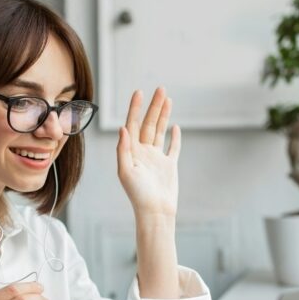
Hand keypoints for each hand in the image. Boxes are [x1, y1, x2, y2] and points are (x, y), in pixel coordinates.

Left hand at [117, 87, 181, 217]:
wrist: (155, 211)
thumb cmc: (138, 194)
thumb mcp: (125, 171)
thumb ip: (123, 150)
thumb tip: (123, 128)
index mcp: (131, 152)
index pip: (132, 124)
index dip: (135, 108)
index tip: (139, 92)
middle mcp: (143, 152)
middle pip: (148, 124)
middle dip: (154, 106)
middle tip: (160, 88)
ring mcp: (157, 158)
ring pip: (160, 131)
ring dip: (163, 115)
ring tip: (168, 99)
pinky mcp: (169, 165)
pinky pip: (172, 147)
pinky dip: (174, 137)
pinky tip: (175, 127)